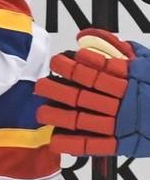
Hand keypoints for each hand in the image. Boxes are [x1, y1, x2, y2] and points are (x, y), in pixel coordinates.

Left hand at [36, 28, 149, 157]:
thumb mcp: (148, 63)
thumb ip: (123, 48)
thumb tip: (87, 35)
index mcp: (130, 79)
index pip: (99, 71)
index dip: (76, 67)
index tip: (57, 63)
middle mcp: (124, 101)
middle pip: (85, 95)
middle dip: (59, 91)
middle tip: (40, 86)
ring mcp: (122, 123)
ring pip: (85, 119)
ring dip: (60, 117)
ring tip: (41, 113)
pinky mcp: (123, 143)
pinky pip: (95, 144)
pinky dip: (75, 144)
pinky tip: (55, 142)